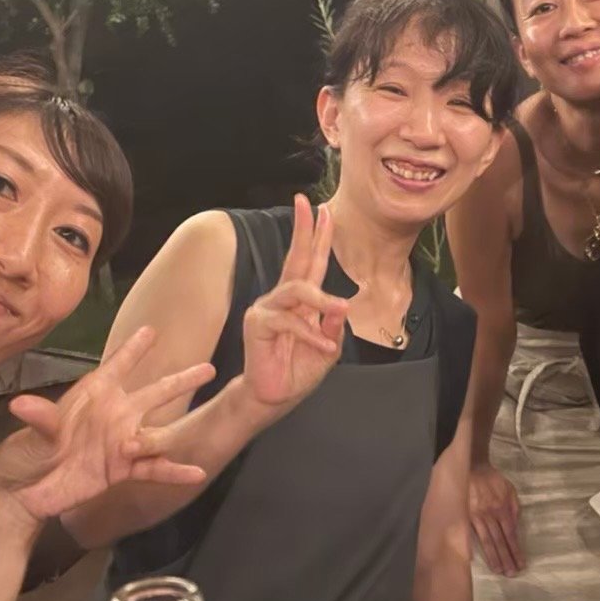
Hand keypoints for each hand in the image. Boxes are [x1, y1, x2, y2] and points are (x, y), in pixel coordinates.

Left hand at [0, 326, 214, 527]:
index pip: (117, 366)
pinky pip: (153, 468)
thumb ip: (41, 420)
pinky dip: (174, 471)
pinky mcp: (123, 470)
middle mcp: (113, 415)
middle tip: (208, 368)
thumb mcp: (31, 436)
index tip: (152, 330)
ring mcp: (122, 443)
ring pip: (159, 431)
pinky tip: (196, 472)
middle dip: (180, 380)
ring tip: (200, 422)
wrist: (24, 495)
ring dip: (177, 427)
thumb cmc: (24, 455)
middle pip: (153, 393)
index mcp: (92, 396)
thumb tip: (22, 405)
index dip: (134, 349)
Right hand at [241, 194, 348, 415]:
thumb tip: (342, 305)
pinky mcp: (257, 324)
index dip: (317, 236)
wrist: (275, 397)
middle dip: (303, 230)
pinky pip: (289, 321)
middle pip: (296, 258)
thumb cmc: (298, 370)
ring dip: (322, 301)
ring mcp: (267, 308)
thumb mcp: (327, 348)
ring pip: (297, 290)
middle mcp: (282, 299)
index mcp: (301, 301)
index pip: (311, 262)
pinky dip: (310, 334)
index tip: (323, 209)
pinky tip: (323, 346)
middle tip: (307, 204)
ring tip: (339, 310)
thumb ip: (334, 326)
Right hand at [469, 462, 524, 575]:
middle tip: (511, 574)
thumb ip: (514, 508)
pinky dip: (472, 547)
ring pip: (487, 541)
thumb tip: (515, 526)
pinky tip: (473, 559)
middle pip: (500, 541)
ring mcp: (478, 517)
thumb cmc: (493, 480)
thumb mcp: (510, 490)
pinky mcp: (466, 516)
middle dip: (506, 558)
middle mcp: (492, 515)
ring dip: (493, 557)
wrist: (473, 468)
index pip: (511, 535)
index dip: (516, 550)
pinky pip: (471, 534)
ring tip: (499, 570)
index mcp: (504, 509)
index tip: (521, 564)